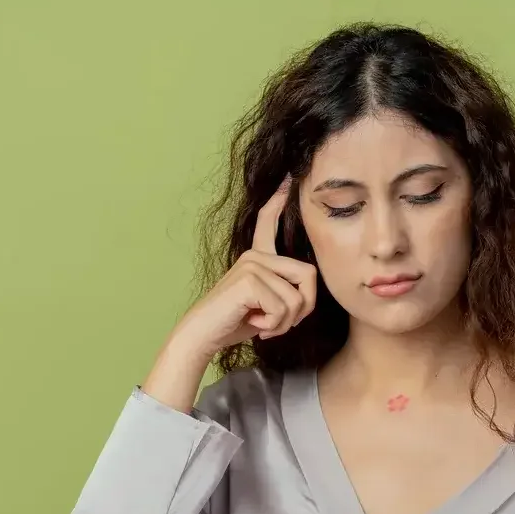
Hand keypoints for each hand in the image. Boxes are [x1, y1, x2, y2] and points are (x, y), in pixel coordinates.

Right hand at [143, 176, 317, 409]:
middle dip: (304, 308)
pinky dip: (275, 325)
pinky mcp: (249, 280)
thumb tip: (308, 287)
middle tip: (282, 324)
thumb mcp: (266, 303)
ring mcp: (253, 265)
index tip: (288, 179)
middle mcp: (256, 256)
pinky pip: (284, 307)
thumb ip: (284, 290)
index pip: (268, 223)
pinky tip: (255, 325)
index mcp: (257, 257)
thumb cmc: (235, 322)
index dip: (278, 202)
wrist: (205, 334)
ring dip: (286, 322)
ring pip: (298, 298)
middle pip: (309, 275)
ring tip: (264, 325)